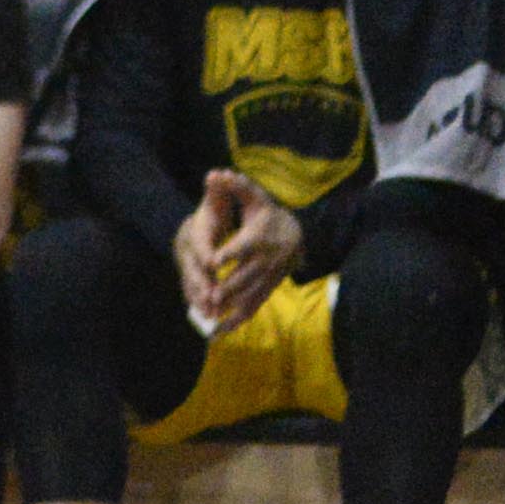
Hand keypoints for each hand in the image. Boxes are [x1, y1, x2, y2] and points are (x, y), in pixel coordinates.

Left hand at [182, 172, 298, 331]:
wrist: (295, 234)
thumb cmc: (267, 213)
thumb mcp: (255, 197)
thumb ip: (237, 185)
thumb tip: (218, 172)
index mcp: (258, 238)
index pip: (242, 246)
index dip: (229, 253)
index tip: (213, 261)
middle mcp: (265, 261)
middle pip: (245, 276)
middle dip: (228, 287)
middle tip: (209, 297)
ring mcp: (268, 278)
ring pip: (250, 296)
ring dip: (232, 308)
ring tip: (213, 321)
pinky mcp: (268, 289)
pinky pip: (254, 307)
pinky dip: (239, 319)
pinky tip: (222, 331)